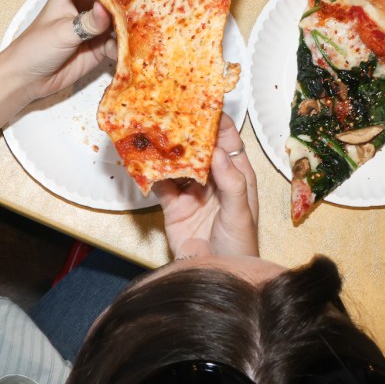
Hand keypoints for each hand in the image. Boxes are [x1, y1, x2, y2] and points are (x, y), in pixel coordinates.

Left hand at [7, 0, 150, 104]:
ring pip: (128, 13)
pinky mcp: (104, 43)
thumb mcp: (60, 31)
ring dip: (139, 19)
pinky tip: (127, 52)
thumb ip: (86, 22)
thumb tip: (108, 9)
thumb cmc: (35, 47)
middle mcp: (92, 0)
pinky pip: (126, 39)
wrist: (27, 79)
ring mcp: (100, 22)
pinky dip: (131, 43)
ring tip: (150, 27)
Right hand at [153, 115, 258, 259]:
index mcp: (236, 176)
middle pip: (200, 148)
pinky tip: (143, 160)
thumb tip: (217, 151)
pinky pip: (161, 184)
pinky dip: (152, 172)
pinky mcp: (173, 206)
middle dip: (187, 131)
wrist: (216, 276)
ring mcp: (192, 191)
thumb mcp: (241, 213)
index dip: (218, 124)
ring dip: (167, 149)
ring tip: (153, 129)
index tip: (204, 106)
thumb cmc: (240, 247)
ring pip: (178, 163)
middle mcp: (213, 179)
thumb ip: (231, 182)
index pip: (228, 142)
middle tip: (172, 111)